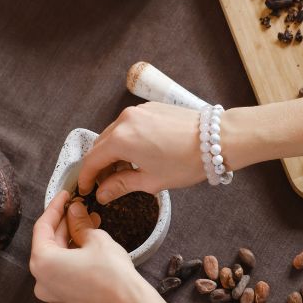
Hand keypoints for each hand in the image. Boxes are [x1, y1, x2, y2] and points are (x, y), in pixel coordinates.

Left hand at [31, 195, 235, 302]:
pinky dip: (72, 258)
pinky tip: (88, 245)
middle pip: (49, 244)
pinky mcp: (64, 301)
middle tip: (79, 208)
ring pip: (57, 259)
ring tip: (89, 223)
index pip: (42, 227)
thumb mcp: (96, 239)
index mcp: (43, 263)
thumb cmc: (113, 274)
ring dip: (71, 240)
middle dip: (65, 224)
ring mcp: (52, 294)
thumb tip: (74, 210)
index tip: (64, 196)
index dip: (55, 208)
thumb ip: (79, 222)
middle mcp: (41, 281)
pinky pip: (63, 273)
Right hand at [77, 102, 207, 202]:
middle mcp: (124, 120)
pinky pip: (128, 124)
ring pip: (113, 133)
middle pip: (100, 145)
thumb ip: (121, 185)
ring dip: (112, 152)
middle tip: (104, 184)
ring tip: (122, 171)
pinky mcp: (149, 108)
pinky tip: (137, 154)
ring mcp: (137, 111)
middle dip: (99, 165)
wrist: (216, 138)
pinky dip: (125, 139)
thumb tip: (102, 194)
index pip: (92, 160)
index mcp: (121, 140)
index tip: (86, 190)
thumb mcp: (151, 180)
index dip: (87, 177)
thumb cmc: (186, 162)